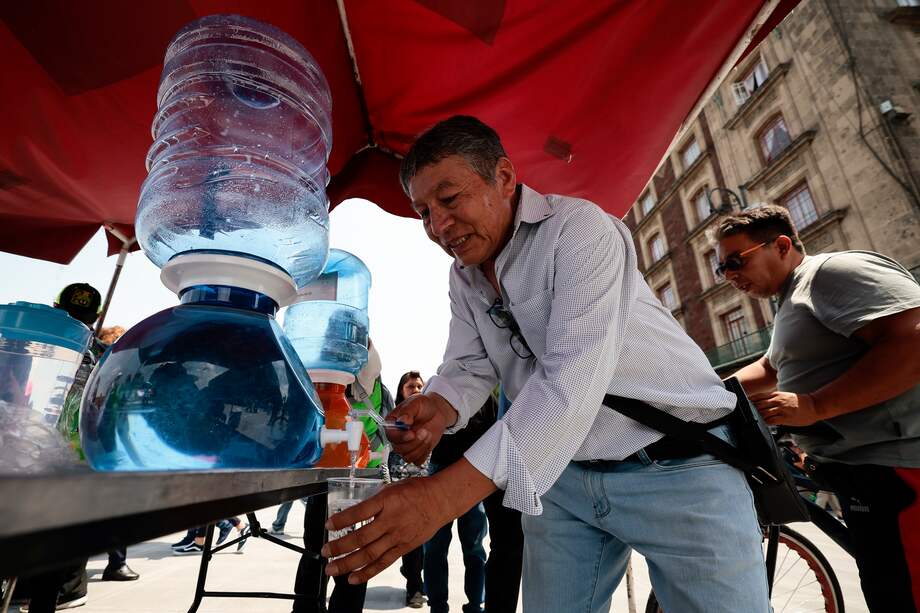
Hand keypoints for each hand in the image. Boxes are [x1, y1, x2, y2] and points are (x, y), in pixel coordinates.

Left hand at [323, 475, 450, 583]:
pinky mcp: (403, 548)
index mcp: (386, 501)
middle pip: (361, 538)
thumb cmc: (416, 491)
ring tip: (332, 569)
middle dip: (340, 547)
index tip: (328, 525)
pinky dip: (367, 572)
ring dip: (348, 563)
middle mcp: (391, 520)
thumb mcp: (392, 488)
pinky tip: (353, 578)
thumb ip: (374, 501)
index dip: (342, 520)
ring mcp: (397, 536)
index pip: (359, 512)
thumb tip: (356, 512)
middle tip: (325, 552)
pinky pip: (382, 563)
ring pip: (369, 554)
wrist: (440, 501)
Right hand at [386, 393, 455, 463]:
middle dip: (414, 442)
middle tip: (424, 431)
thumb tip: (402, 421)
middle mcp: (397, 437)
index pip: (390, 436)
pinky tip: (428, 441)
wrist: (437, 412)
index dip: (401, 437)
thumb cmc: (424, 405)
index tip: (411, 433)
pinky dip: (425, 452)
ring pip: (408, 457)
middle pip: (398, 449)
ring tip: (427, 434)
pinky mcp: (416, 452)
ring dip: (421, 447)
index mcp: (392, 424)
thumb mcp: (415, 403)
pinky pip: (418, 461)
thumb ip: (407, 411)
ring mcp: (406, 446)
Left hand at [750, 391, 819, 426]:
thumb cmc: (798, 402)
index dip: (749, 401)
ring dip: (757, 416)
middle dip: (751, 409)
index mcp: (775, 394)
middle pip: (758, 404)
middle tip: (744, 414)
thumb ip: (773, 398)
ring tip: (751, 420)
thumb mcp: (784, 396)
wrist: (813, 405)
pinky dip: (765, 422)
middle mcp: (777, 401)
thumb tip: (761, 403)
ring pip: (763, 412)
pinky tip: (762, 423)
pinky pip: (772, 420)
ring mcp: (781, 409)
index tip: (742, 404)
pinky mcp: (786, 418)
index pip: (758, 396)